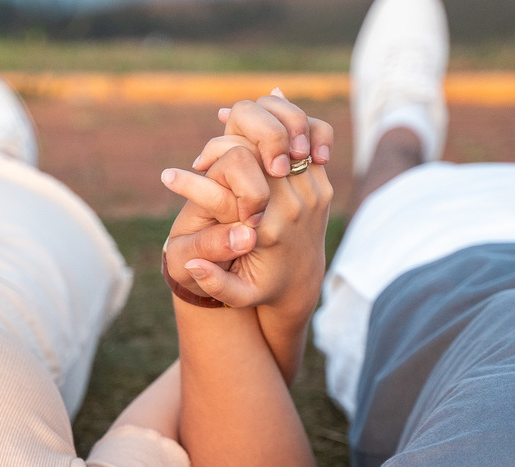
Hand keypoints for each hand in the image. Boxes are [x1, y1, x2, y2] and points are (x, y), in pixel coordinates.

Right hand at [161, 94, 332, 312]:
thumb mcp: (237, 293)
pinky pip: (308, 139)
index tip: (195, 164)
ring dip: (257, 126)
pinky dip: (284, 125)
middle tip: (208, 152)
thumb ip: (214, 282)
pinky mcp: (322, 183)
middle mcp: (294, 203)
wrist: (301, 284)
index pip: (237, 167)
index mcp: (268, 225)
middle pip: (262, 143)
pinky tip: (257, 129)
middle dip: (231, 138)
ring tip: (229, 130)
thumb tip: (191, 265)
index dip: (212, 158)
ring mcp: (313, 190)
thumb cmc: (262, 287)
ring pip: (286, 133)